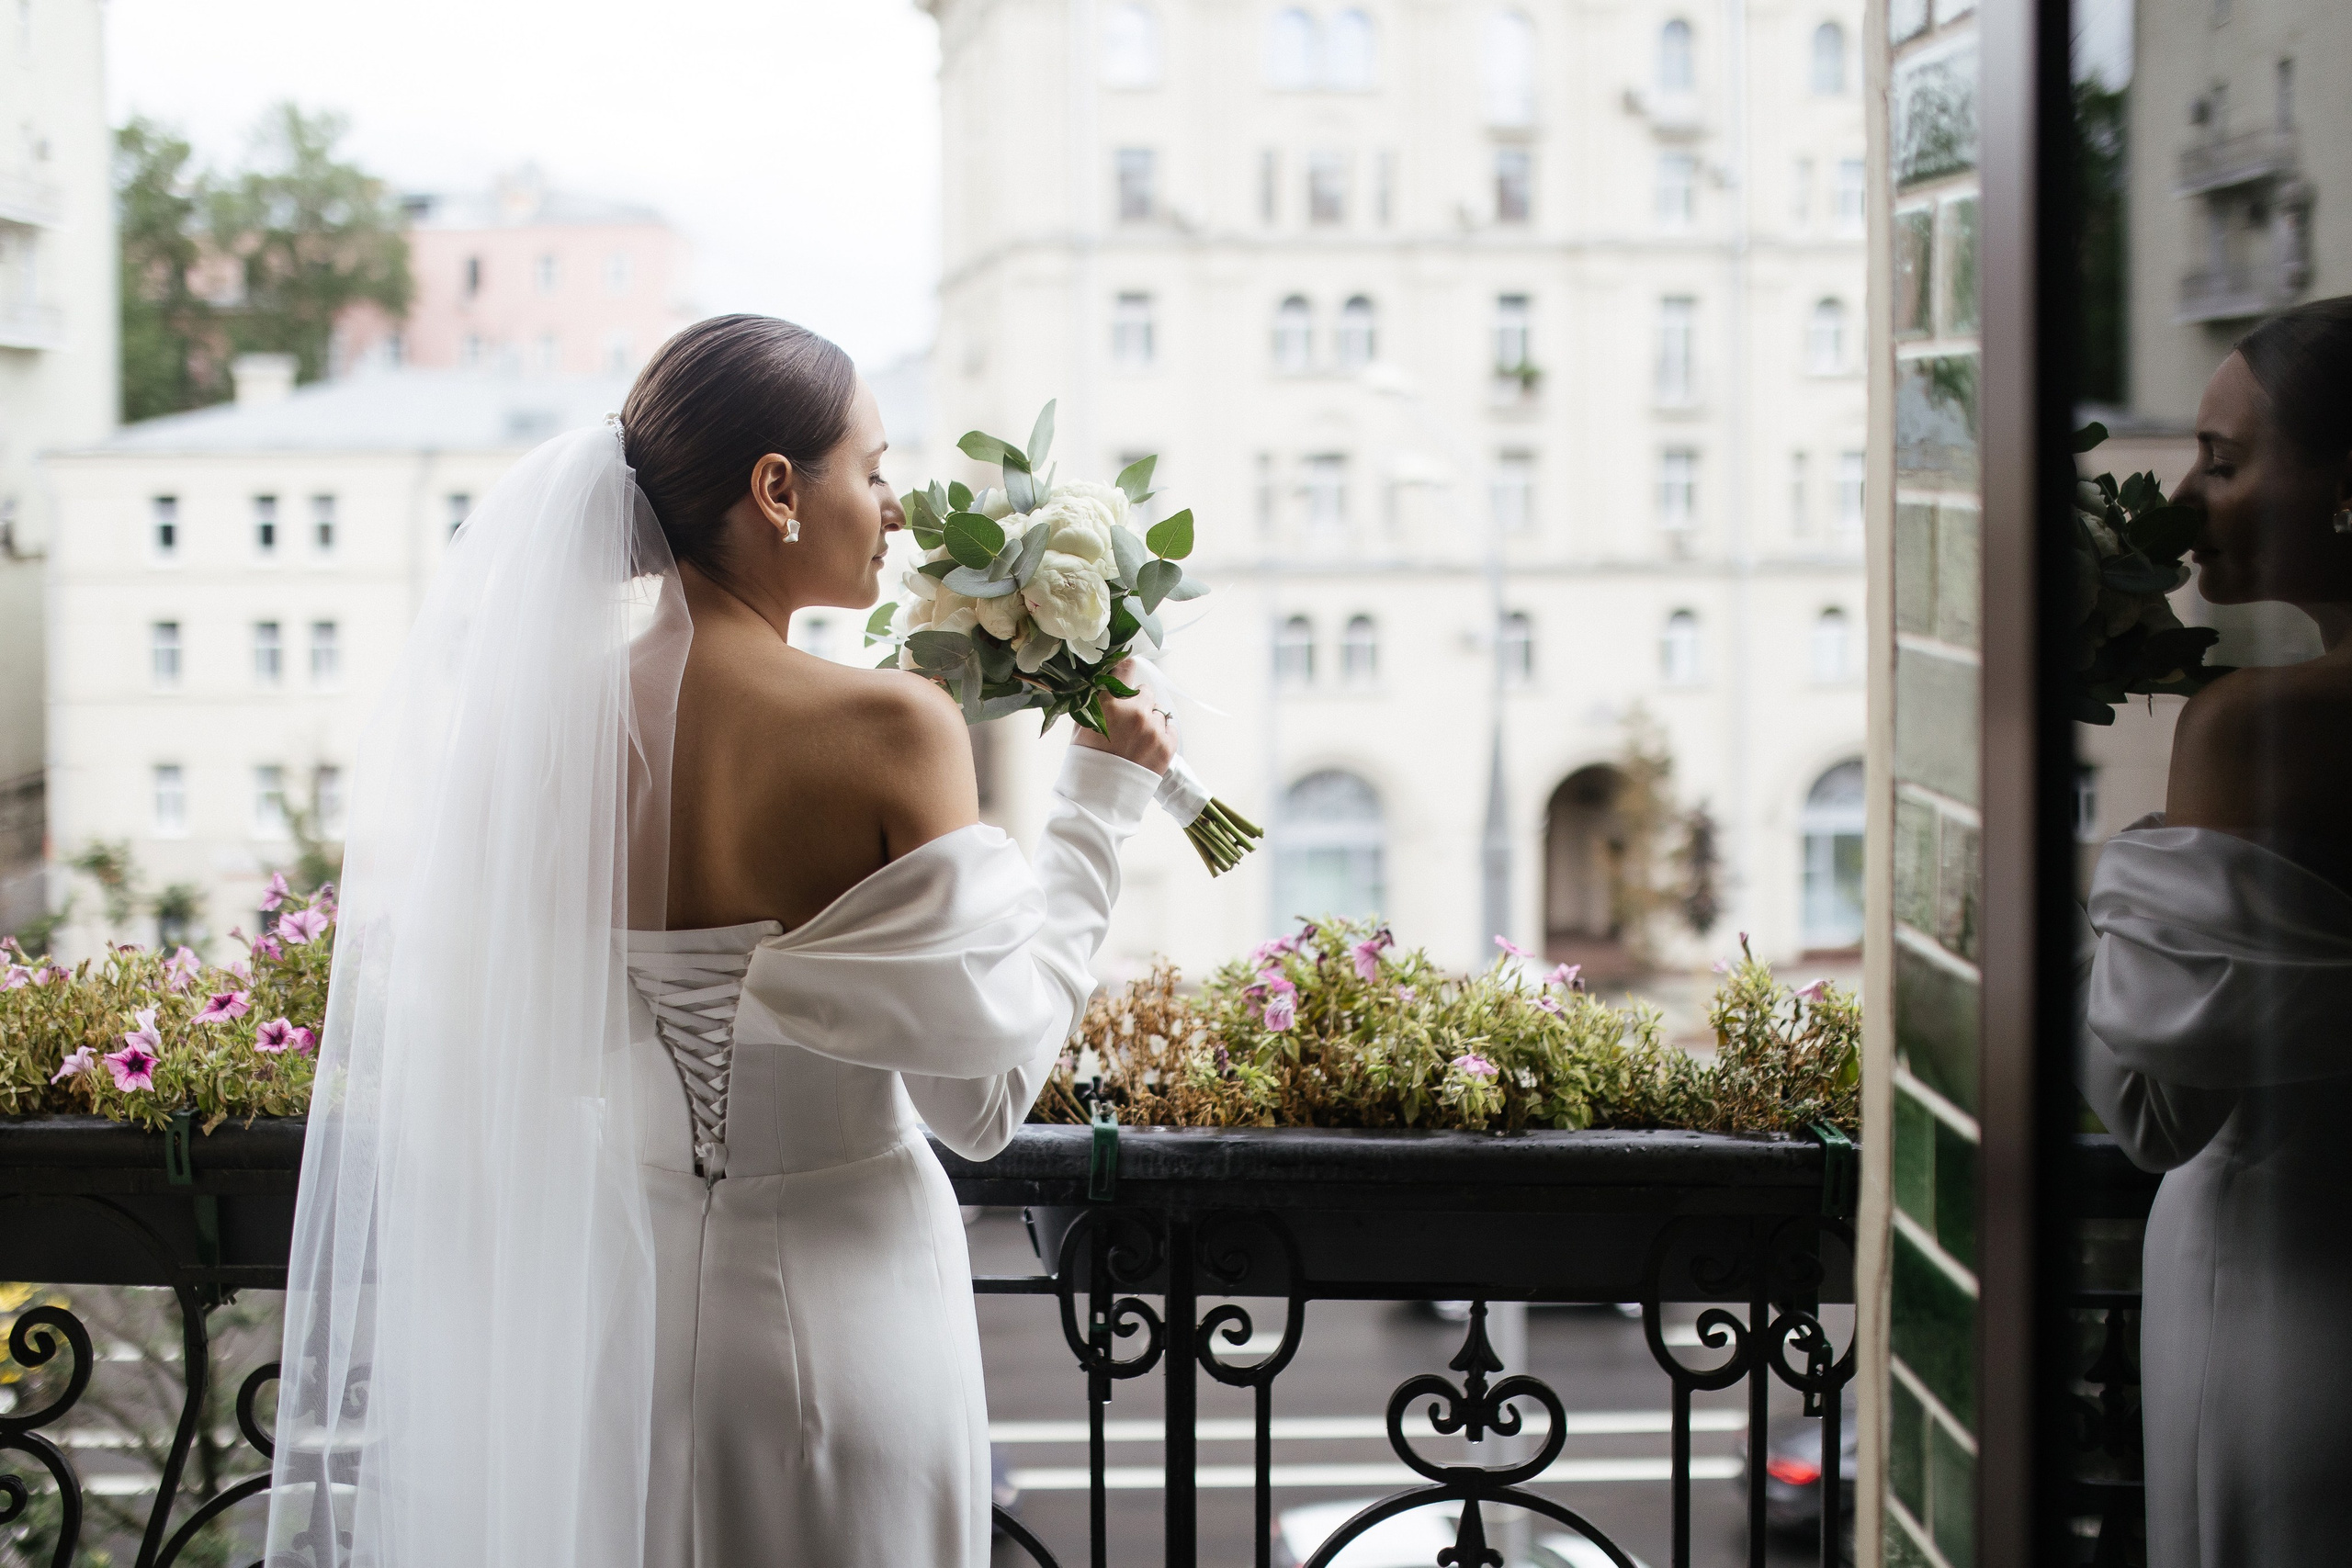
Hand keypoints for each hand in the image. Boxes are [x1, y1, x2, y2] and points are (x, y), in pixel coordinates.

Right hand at [1075, 659, 1176, 773]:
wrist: (1099, 799)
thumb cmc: (1085, 763)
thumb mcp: (1081, 726)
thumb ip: (1094, 702)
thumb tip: (1102, 685)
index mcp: (1109, 704)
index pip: (1124, 668)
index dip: (1123, 671)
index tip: (1123, 676)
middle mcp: (1134, 711)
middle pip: (1145, 691)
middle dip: (1137, 702)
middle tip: (1128, 721)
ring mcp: (1153, 729)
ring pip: (1158, 712)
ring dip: (1149, 721)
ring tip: (1137, 740)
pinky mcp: (1168, 745)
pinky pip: (1171, 727)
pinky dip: (1162, 734)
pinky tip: (1149, 746)